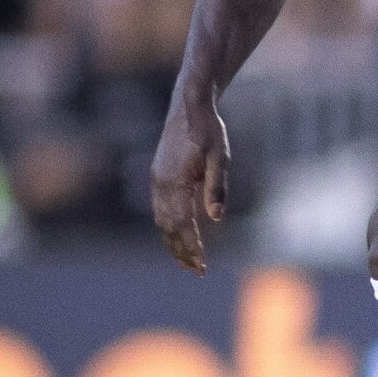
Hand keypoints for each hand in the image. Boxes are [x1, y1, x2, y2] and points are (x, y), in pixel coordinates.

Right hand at [151, 94, 229, 272]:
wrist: (189, 106)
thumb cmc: (209, 129)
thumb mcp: (220, 156)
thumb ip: (217, 187)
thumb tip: (216, 218)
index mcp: (175, 181)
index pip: (182, 224)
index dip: (192, 247)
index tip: (202, 265)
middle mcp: (161, 184)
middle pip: (168, 228)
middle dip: (182, 252)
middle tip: (198, 270)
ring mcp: (156, 180)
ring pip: (161, 221)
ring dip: (174, 242)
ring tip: (189, 260)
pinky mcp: (158, 176)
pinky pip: (160, 209)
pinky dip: (169, 227)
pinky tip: (180, 236)